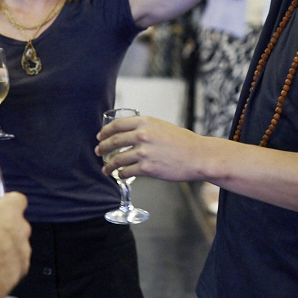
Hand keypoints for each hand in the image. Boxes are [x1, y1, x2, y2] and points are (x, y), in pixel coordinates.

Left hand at [95, 115, 209, 182]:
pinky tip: (120, 175)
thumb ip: (146, 128)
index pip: (117, 124)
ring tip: (106, 169)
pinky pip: (127, 172)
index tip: (100, 136)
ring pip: (118, 159)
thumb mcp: (163, 126)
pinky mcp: (148, 168)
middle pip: (114, 141)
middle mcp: (143, 135)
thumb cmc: (184, 142)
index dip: (105, 131)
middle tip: (99, 152)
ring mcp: (144, 152)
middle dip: (103, 148)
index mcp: (146, 122)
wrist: (199, 156)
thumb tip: (131, 133)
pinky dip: (121, 174)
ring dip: (109, 165)